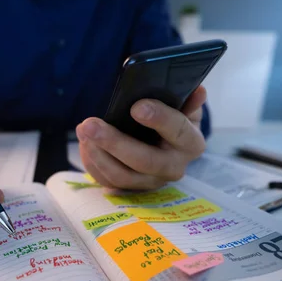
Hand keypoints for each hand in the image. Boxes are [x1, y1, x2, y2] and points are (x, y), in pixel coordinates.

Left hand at [76, 86, 206, 189]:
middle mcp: (174, 168)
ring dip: (98, 154)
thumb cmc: (173, 117)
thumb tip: (198, 92)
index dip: (159, 118)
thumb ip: (188, 100)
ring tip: (83, 130)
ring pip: (122, 175)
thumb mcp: (184, 106)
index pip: (178, 131)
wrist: (165, 142)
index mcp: (191, 143)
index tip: (136, 106)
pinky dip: (93, 163)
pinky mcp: (132, 188)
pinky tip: (84, 144)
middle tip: (90, 124)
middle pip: (144, 161)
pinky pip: (108, 181)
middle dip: (114, 142)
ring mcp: (152, 182)